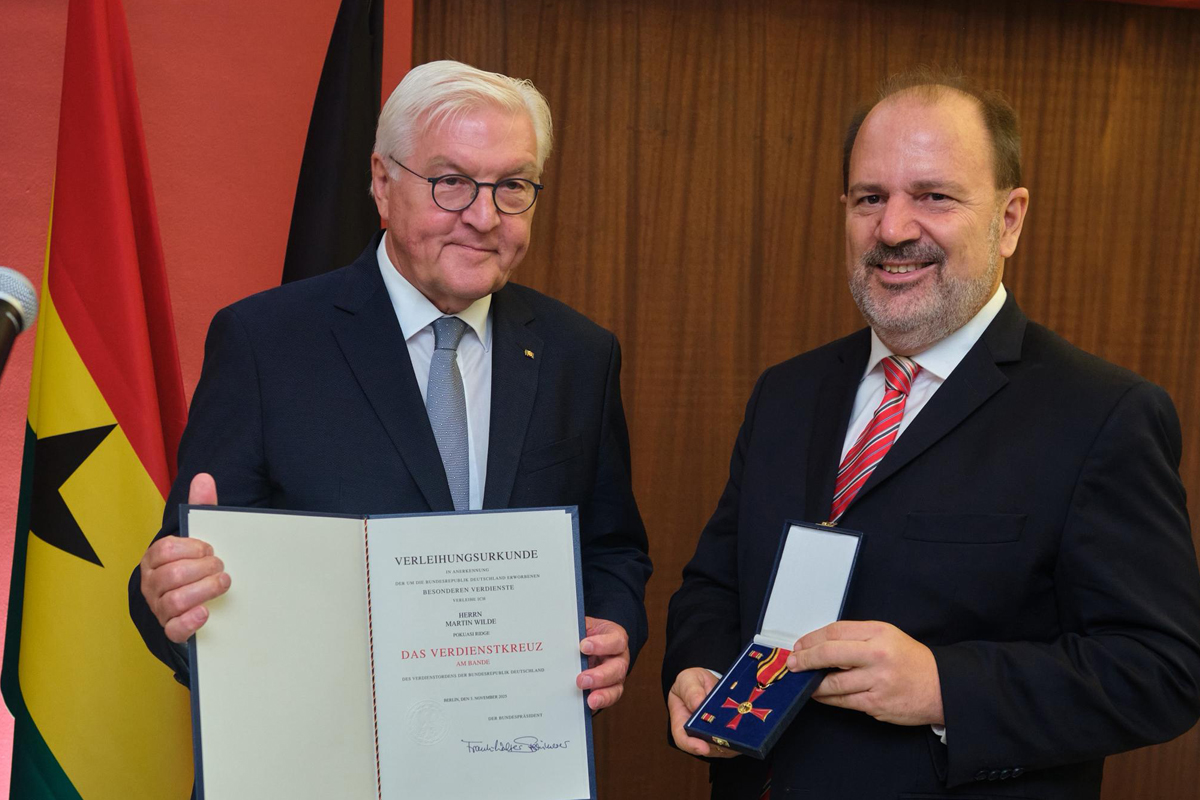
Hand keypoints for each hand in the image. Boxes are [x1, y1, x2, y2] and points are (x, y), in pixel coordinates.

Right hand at [138, 473, 230, 642]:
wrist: (195, 604)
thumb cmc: (195, 565)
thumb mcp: (198, 537)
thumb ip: (201, 508)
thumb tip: (204, 477)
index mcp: (155, 559)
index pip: (166, 549)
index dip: (192, 548)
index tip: (210, 548)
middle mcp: (152, 584)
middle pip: (173, 575)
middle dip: (204, 569)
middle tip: (221, 567)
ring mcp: (159, 608)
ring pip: (175, 600)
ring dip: (205, 590)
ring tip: (223, 583)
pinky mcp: (172, 630)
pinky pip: (175, 629)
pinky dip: (192, 621)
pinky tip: (206, 612)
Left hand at [577, 617, 629, 710]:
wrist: (591, 646)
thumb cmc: (588, 636)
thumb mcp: (585, 627)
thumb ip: (577, 630)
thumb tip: (558, 633)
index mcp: (616, 639)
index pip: (616, 641)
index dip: (602, 644)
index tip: (583, 646)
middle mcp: (619, 660)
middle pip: (617, 669)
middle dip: (599, 676)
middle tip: (581, 679)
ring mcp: (615, 678)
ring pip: (615, 688)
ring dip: (602, 695)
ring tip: (590, 699)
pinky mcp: (608, 692)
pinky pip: (606, 700)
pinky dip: (598, 704)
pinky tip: (587, 706)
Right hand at [667, 668, 738, 757]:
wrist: (705, 684)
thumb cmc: (691, 683)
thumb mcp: (687, 681)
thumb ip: (691, 691)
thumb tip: (698, 704)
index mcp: (681, 723)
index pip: (683, 740)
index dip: (692, 746)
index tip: (703, 747)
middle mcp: (697, 735)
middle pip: (708, 747)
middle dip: (720, 742)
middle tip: (730, 735)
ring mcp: (714, 738)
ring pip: (725, 746)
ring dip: (735, 739)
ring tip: (743, 725)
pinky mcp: (728, 737)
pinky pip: (737, 741)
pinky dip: (744, 735)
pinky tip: (750, 724)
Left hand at [786, 620, 943, 725]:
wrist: (940, 687)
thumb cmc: (910, 660)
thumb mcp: (887, 636)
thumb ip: (856, 637)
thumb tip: (820, 644)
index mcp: (878, 633)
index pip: (835, 632)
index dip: (811, 639)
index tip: (799, 645)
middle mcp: (877, 655)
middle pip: (829, 654)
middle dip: (804, 659)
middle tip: (792, 664)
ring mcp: (877, 682)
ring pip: (832, 683)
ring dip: (813, 683)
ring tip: (804, 681)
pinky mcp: (876, 704)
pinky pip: (843, 702)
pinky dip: (827, 698)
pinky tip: (820, 695)